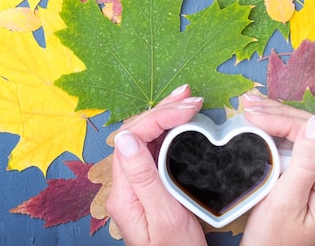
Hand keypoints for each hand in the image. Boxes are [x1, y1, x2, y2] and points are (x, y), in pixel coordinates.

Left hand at [106, 84, 207, 245]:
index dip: (160, 116)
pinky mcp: (148, 185)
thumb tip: (126, 137)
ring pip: (144, 138)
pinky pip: (153, 150)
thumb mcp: (163, 217)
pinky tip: (181, 122)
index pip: (134, 138)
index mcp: (124, 191)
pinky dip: (168, 131)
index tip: (188, 108)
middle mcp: (124, 184)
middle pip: (136, 133)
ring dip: (165, 115)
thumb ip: (144, 177)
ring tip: (186, 100)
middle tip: (191, 97)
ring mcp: (135, 184)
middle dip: (163, 110)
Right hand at [239, 95, 314, 245]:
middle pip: (312, 132)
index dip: (285, 120)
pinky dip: (274, 134)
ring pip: (302, 137)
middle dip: (280, 114)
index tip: (255, 116)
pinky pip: (293, 149)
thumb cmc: (273, 243)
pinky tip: (259, 125)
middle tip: (249, 106)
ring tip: (250, 107)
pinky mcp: (304, 183)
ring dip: (277, 120)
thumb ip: (305, 162)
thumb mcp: (287, 202)